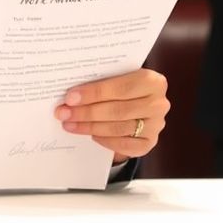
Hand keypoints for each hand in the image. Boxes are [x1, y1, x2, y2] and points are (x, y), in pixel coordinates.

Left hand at [54, 68, 169, 161]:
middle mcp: (158, 103)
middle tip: (64, 113)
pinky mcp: (150, 142)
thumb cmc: (124, 87)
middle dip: (86, 112)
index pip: (120, 88)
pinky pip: (124, 145)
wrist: (140, 104)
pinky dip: (105, 140)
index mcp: (152, 81)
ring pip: (118, 128)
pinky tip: (91, 134)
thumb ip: (102, 82)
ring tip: (69, 124)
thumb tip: (72, 94)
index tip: (70, 97)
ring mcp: (156, 125)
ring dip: (90, 127)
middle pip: (118, 110)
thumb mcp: (119, 78)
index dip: (94, 93)